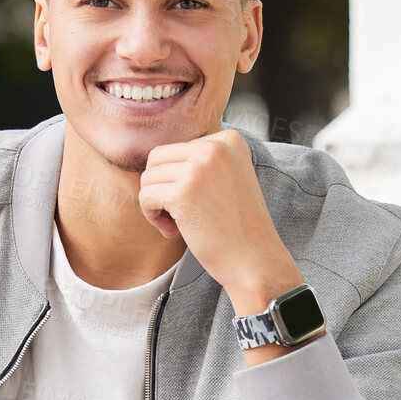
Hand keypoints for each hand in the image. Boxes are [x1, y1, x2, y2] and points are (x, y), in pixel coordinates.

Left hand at [137, 129, 301, 306]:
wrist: (254, 259)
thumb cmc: (237, 226)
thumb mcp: (227, 178)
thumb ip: (202, 163)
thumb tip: (155, 158)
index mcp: (228, 140)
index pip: (178, 149)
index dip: (176, 178)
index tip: (193, 201)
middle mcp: (214, 147)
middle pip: (157, 158)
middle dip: (160, 187)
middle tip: (176, 214)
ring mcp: (198, 168)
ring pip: (148, 177)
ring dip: (155, 203)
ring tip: (176, 224)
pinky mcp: (183, 192)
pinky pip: (146, 196)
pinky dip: (152, 215)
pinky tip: (172, 230)